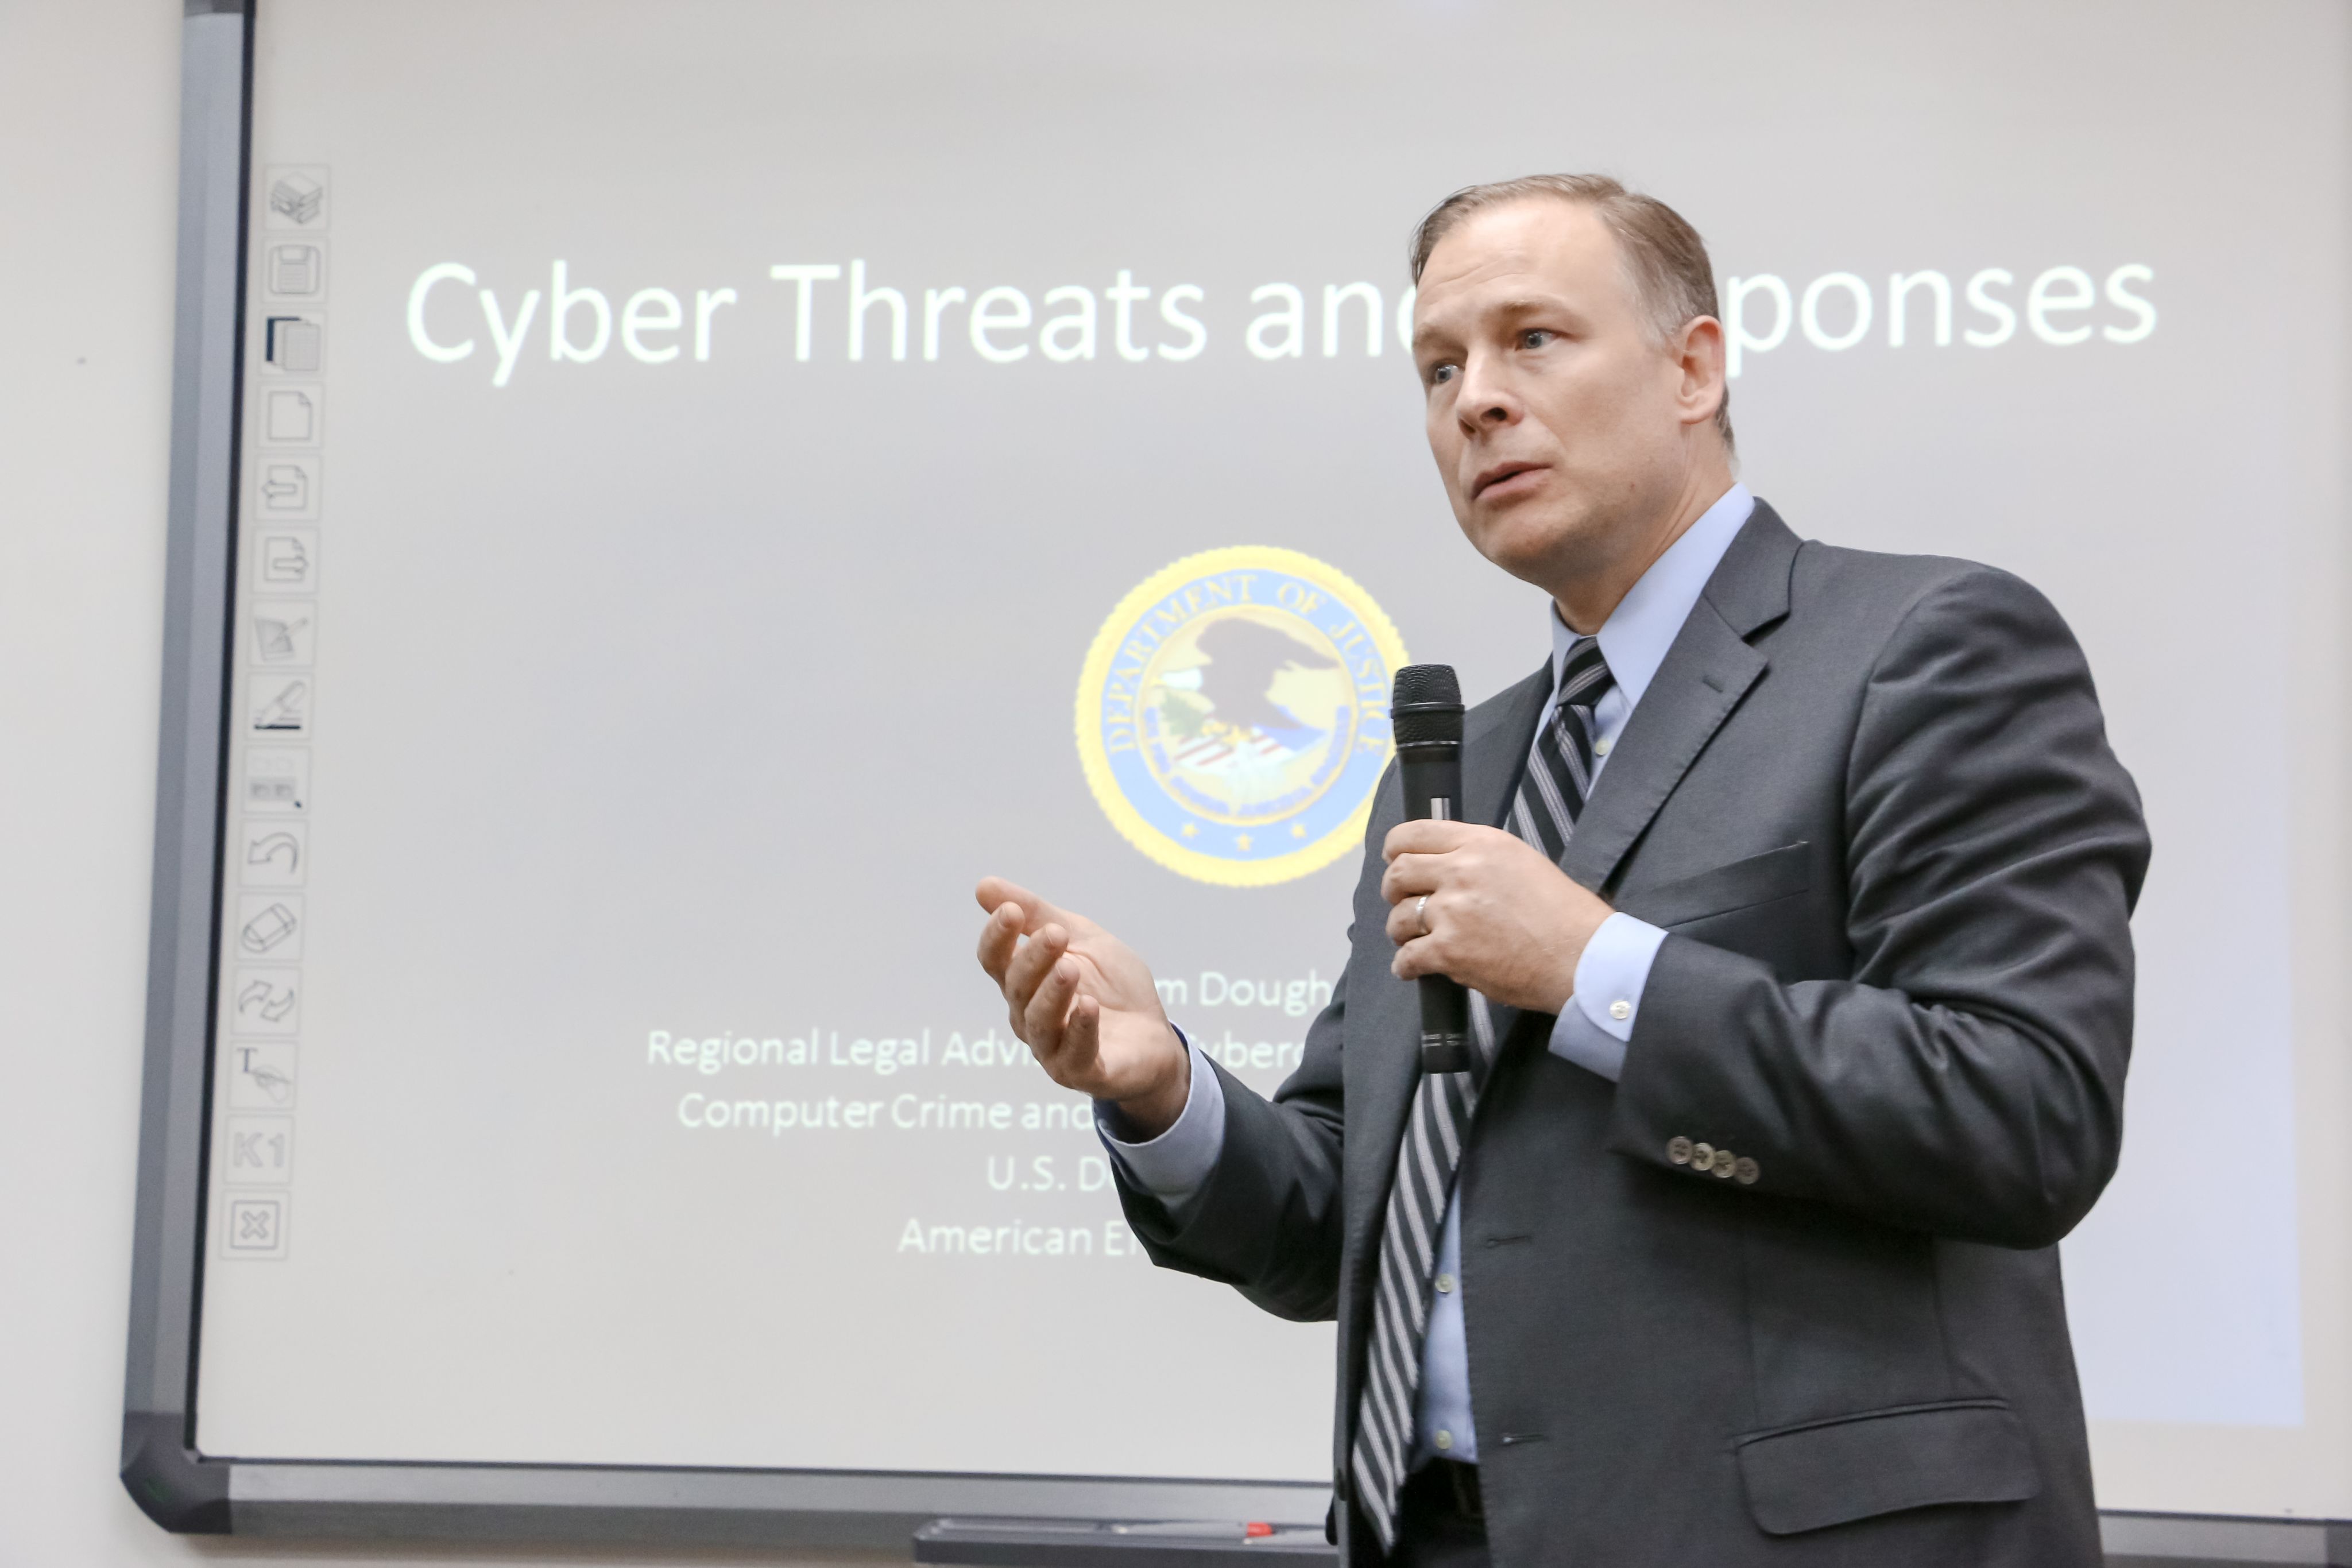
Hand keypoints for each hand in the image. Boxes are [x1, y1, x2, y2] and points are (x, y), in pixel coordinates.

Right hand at [974, 877, 1189, 1136]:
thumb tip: (983, 885)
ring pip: (1039, 1021)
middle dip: (1033, 958)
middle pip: (1017, 987)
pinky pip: (1074, 1053)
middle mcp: (1029, 1017)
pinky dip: (1080, 1029)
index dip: (997, 937)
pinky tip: (1089, 1007)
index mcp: (1024, 983)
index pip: (995, 960)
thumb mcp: (1081, 938)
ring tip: (1070, 968)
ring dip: (1052, 993)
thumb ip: (1038, 914)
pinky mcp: (1083, 1071)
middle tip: (1057, 934)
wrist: (1156, 1035)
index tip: (1011, 910)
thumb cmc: (1112, 986)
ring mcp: (1052, 1048)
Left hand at [1381, 821, 1612, 1012]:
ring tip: (1413, 939)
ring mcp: (1452, 912)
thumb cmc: (1562, 913)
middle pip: (1399, 873)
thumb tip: (1446, 866)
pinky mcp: (1449, 951)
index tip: (1394, 859)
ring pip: (1399, 917)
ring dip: (1401, 931)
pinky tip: (1413, 968)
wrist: (1580, 956)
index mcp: (1481, 844)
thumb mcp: (1522, 862)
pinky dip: (1406, 966)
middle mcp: (1461, 871)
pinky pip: (1408, 958)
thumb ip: (1480, 858)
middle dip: (1393, 891)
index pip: (1415, 833)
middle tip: (1402, 903)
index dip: (1396, 848)